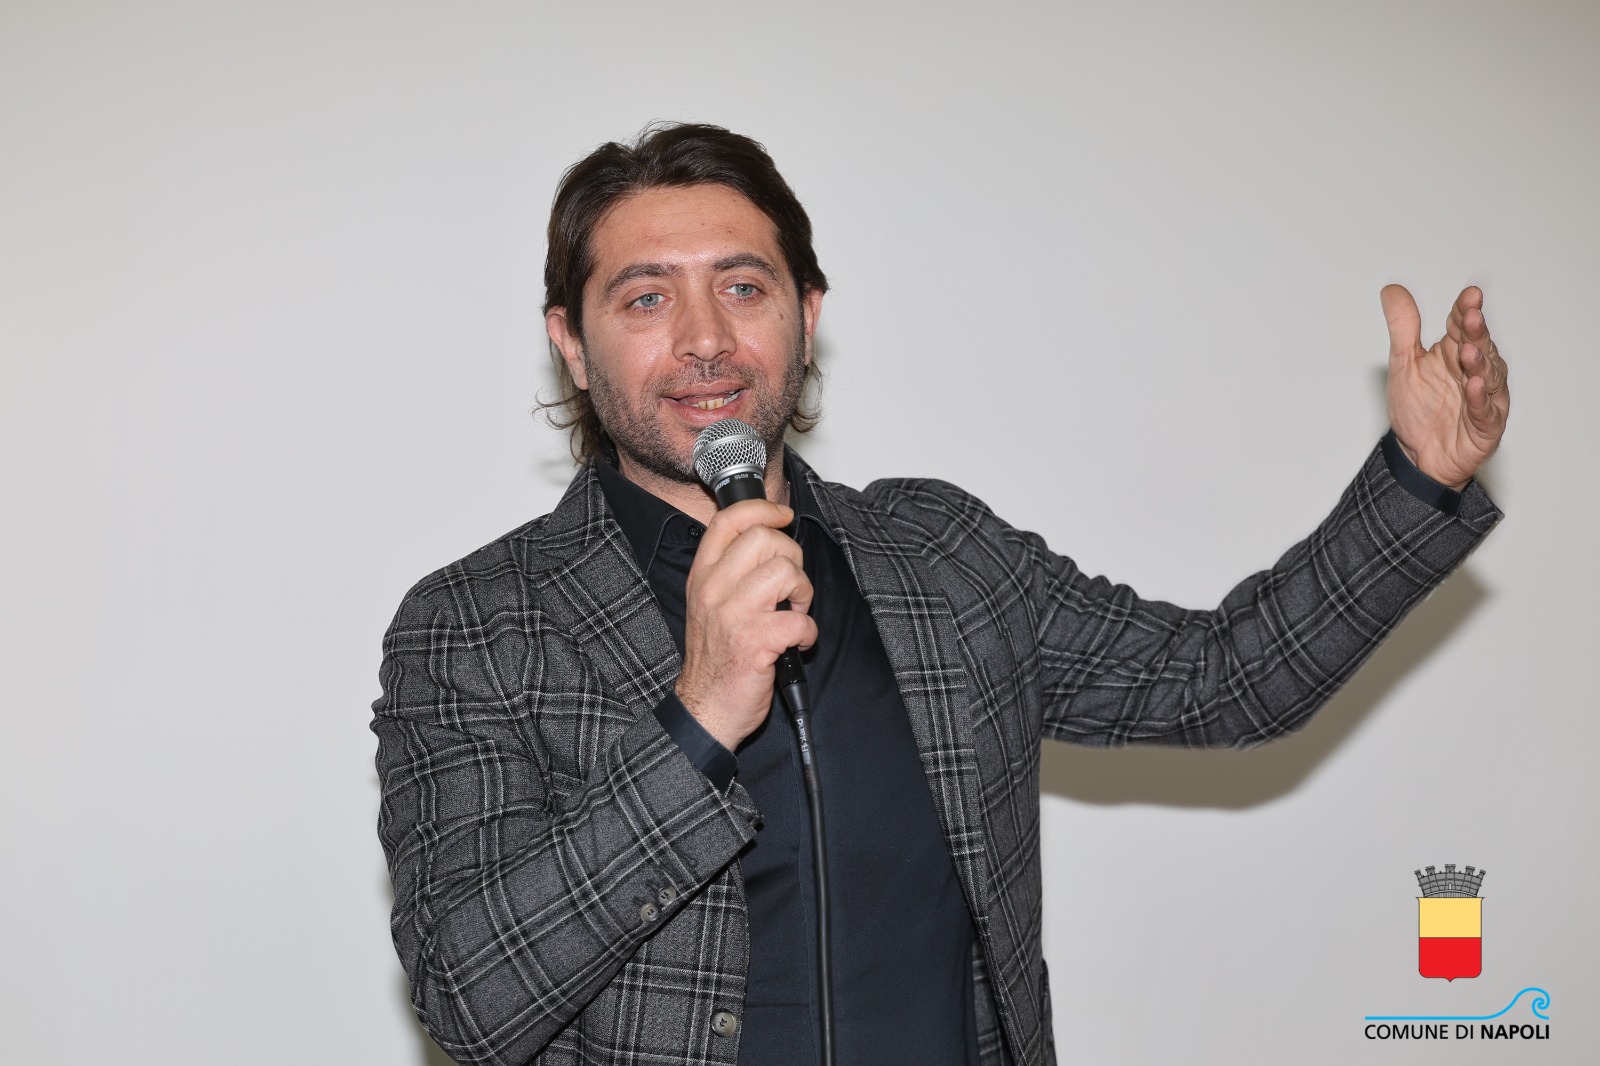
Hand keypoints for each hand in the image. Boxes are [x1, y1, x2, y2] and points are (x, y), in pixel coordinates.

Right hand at [675, 500, 815, 751]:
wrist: (706, 707)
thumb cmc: (716, 656)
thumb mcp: (710, 603)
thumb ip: (732, 571)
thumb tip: (771, 540)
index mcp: (703, 576)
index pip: (729, 520)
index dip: (763, 509)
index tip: (783, 515)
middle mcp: (714, 590)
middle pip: (765, 539)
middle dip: (792, 558)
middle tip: (790, 585)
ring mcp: (733, 615)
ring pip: (785, 572)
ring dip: (802, 592)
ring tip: (794, 611)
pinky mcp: (754, 643)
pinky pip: (799, 619)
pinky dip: (808, 632)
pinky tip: (797, 642)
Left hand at [1382, 284, 1509, 489]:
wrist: (1417, 455)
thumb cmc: (1417, 409)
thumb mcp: (1404, 364)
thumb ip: (1403, 328)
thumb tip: (1392, 290)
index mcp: (1454, 352)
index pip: (1463, 325)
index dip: (1465, 310)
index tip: (1469, 295)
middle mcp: (1473, 371)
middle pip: (1479, 346)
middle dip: (1476, 331)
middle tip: (1471, 315)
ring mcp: (1483, 397)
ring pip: (1488, 375)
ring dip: (1479, 362)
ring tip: (1468, 351)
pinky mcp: (1486, 425)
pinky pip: (1486, 410)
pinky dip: (1481, 398)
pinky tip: (1474, 385)